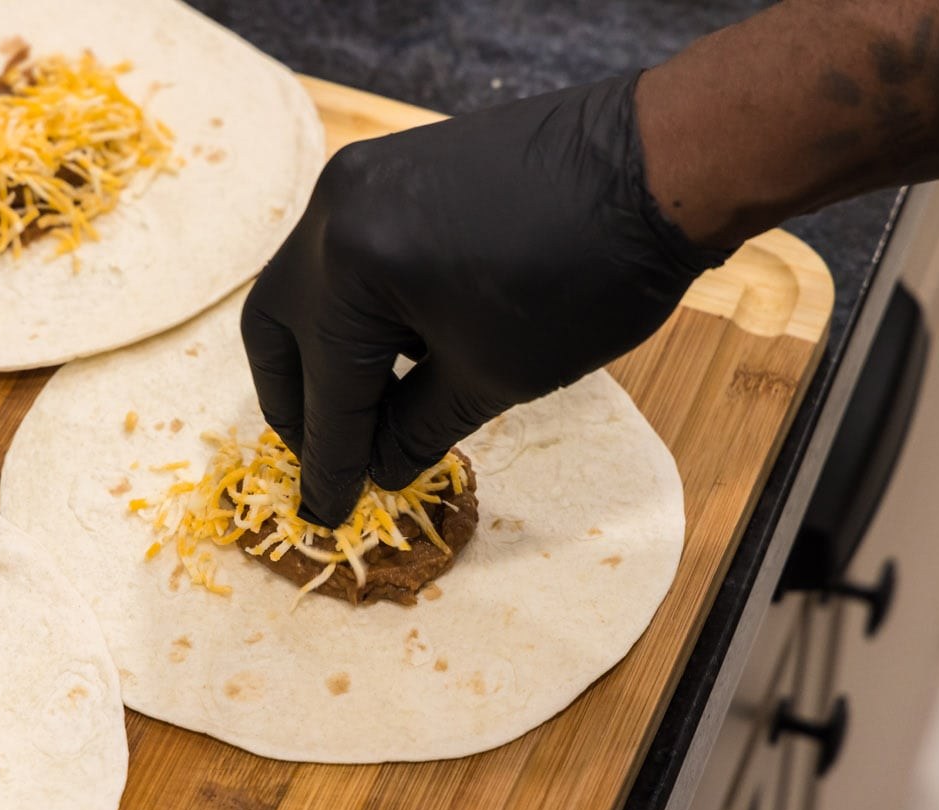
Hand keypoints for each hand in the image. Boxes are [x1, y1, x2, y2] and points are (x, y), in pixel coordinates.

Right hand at [241, 72, 730, 527]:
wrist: (657, 167)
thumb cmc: (587, 278)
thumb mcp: (495, 375)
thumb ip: (416, 429)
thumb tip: (376, 468)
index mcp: (353, 264)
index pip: (328, 387)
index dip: (330, 461)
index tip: (326, 512)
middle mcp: (335, 210)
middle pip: (280, 327)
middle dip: (297, 403)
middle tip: (327, 460)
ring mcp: (361, 179)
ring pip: (308, 287)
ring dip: (325, 355)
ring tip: (367, 414)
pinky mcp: (393, 168)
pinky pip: (346, 254)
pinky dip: (356, 311)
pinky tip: (396, 353)